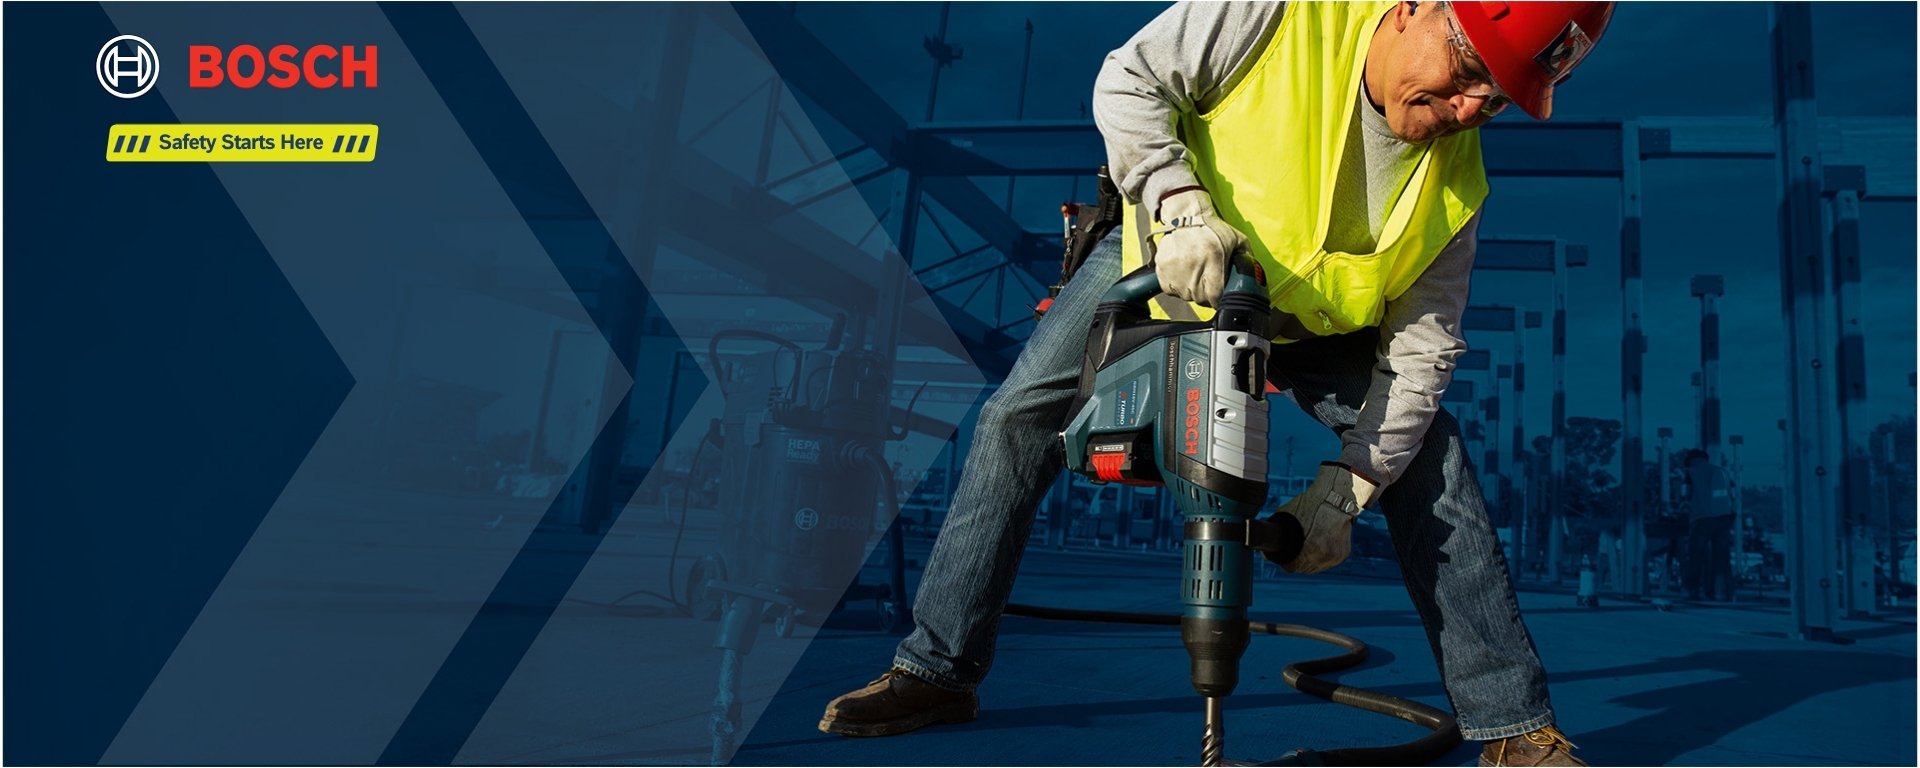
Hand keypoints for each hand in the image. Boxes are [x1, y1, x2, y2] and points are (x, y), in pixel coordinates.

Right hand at [1151, 189, 1246, 307]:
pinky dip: (1177, 286)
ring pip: (1186, 295)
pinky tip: (1183, 273)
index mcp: (1214, 256)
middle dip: (1207, 293)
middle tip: (1208, 279)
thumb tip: (1253, 281)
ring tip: (1196, 273)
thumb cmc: (1212, 229)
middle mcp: (1193, 264)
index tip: (1220, 295)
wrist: (1185, 215)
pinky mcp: (1162, 269)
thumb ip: (1247, 261)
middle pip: (1200, 298)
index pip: (1215, 295)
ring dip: (1192, 290)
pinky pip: (1171, 290)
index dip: (1219, 298)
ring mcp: (1175, 268)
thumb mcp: (1238, 240)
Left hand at [1265, 462, 1380, 573]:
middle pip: (1304, 568)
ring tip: (1308, 546)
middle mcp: (1322, 557)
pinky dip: (1323, 556)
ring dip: (1311, 560)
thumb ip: (1275, 535)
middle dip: (1298, 560)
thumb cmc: (1309, 505)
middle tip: (1296, 549)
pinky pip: (1329, 561)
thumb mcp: (1285, 517)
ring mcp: (1334, 556)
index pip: (1291, 567)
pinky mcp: (1343, 554)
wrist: (1334, 498)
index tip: (1285, 555)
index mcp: (1307, 551)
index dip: (1285, 561)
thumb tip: (1265, 552)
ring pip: (1317, 567)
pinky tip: (1319, 545)